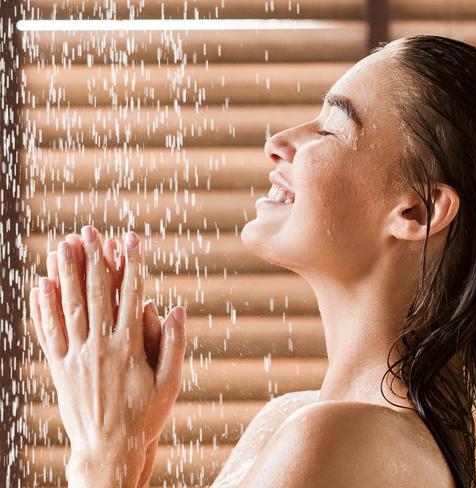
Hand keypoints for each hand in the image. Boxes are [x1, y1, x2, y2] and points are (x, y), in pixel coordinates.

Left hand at [29, 226, 186, 487]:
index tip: (131, 238)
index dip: (131, 264)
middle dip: (93, 259)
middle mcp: (99, 347)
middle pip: (95, 294)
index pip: (130, 295)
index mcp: (129, 347)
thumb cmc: (145, 416)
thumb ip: (174, 345)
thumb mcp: (170, 383)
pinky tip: (41, 284)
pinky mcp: (59, 368)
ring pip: (69, 307)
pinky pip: (49, 332)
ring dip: (66, 273)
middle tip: (89, 230)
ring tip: (63, 245)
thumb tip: (177, 309)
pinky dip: (44, 307)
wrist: (109, 450)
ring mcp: (76, 357)